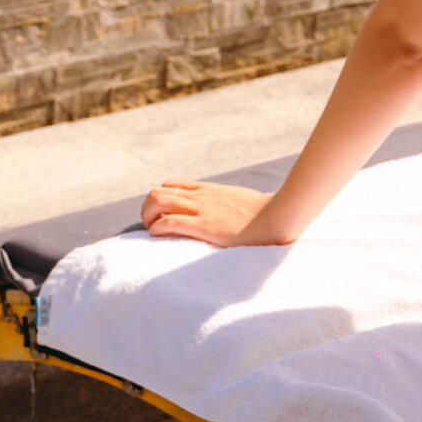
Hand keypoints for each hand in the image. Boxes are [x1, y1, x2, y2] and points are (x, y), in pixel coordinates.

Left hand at [139, 181, 288, 247]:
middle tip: (153, 224)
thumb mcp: (238, 199)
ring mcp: (201, 209)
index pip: (171, 185)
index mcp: (208, 190)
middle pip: (157, 191)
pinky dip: (157, 228)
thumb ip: (225, 202)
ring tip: (154, 231)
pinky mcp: (203, 226)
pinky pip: (169, 221)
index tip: (163, 215)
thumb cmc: (261, 211)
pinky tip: (159, 236)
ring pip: (158, 202)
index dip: (161, 199)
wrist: (274, 216)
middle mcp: (200, 196)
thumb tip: (226, 210)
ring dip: (148, 217)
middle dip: (148, 208)